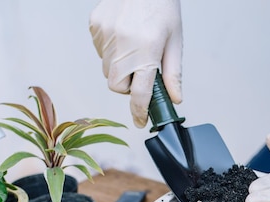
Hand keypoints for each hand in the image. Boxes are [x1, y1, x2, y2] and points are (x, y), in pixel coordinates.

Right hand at [89, 0, 182, 127]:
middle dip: (128, 86)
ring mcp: (105, 35)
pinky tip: (123, 35)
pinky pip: (100, 51)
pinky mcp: (95, 26)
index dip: (140, 111)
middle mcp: (123, 46)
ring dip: (120, 68)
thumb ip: (173, 73)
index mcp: (146, 51)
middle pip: (117, 86)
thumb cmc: (163, 7)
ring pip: (107, 70)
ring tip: (134, 47)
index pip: (140, 93)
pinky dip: (111, 51)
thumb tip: (175, 98)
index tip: (140, 121)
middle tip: (141, 71)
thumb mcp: (174, 41)